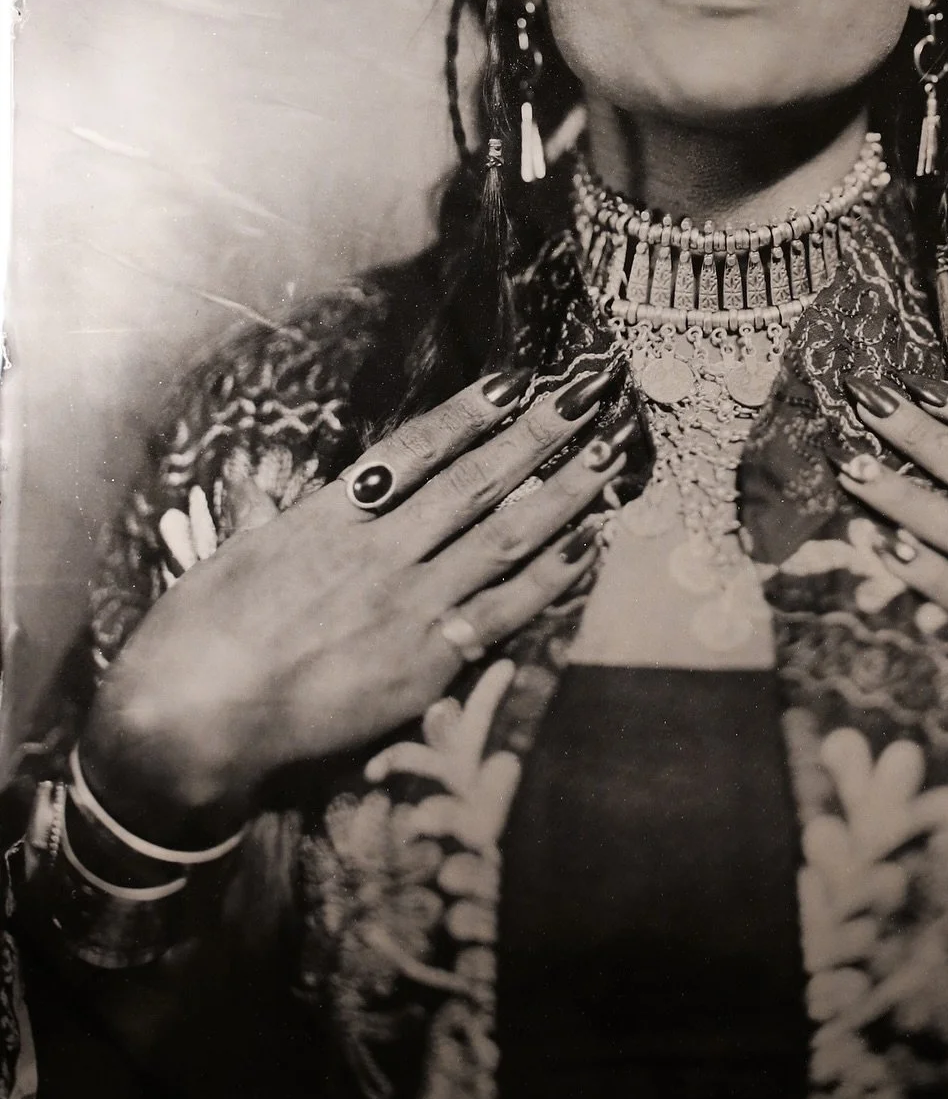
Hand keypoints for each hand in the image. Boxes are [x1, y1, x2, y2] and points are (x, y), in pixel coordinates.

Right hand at [82, 362, 634, 836]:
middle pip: (475, 480)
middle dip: (537, 432)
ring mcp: (409, 606)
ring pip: (504, 536)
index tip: (515, 379)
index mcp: (328, 516)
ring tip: (608, 451)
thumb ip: (289, 521)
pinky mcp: (426, 664)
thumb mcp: (239, 554)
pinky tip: (589, 541)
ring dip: (563, 490)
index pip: (413, 450)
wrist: (188, 719)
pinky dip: (551, 574)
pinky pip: (504, 610)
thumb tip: (308, 493)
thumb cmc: (193, 638)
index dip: (470, 412)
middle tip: (587, 391)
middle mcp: (380, 551)